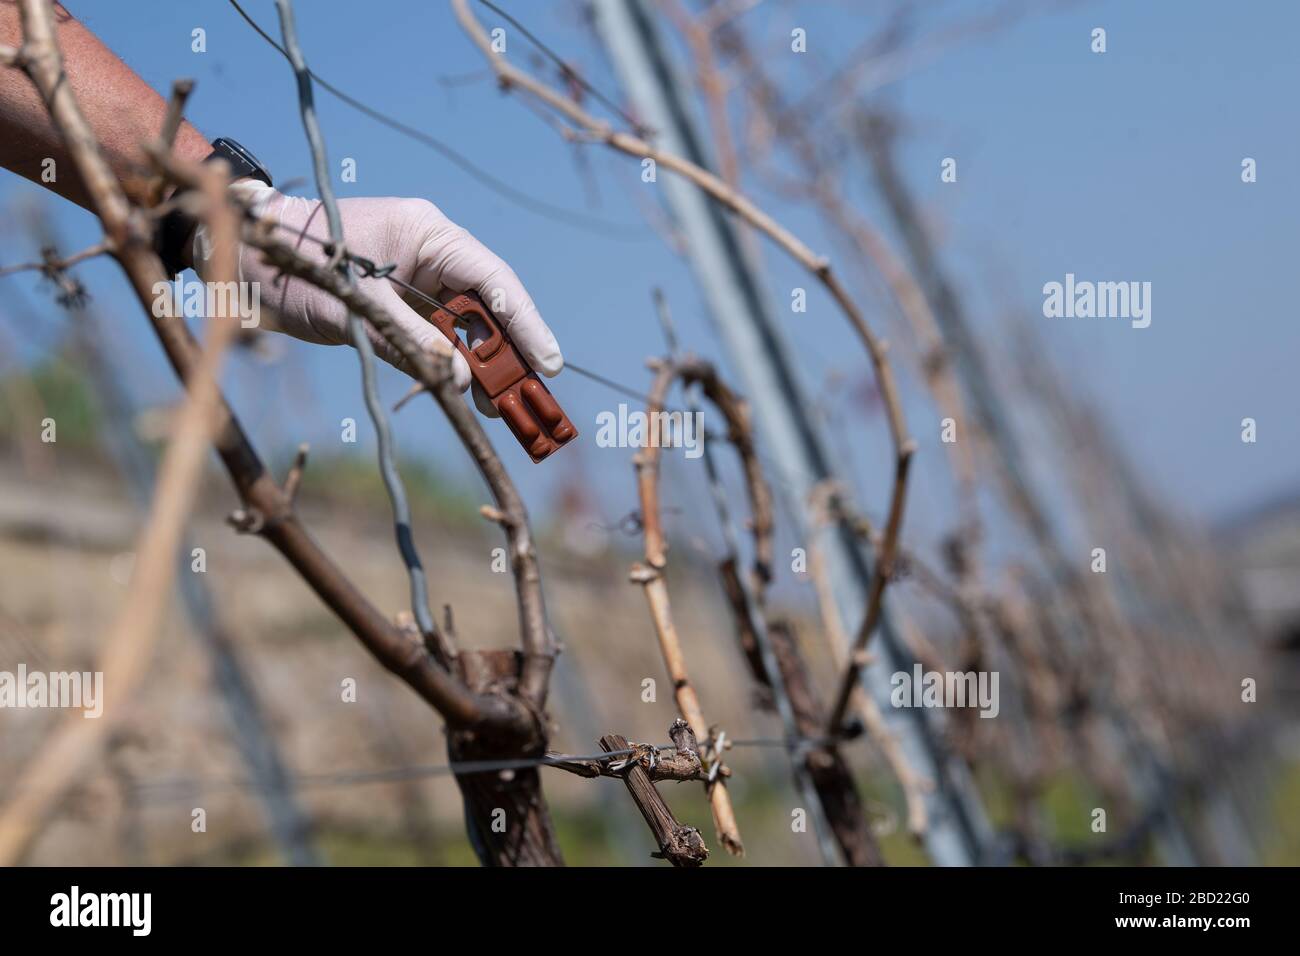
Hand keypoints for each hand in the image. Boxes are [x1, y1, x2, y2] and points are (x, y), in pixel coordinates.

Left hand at [196, 181, 562, 408]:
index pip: (493, 281)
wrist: (242, 253)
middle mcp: (432, 251)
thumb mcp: (356, 305)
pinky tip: (468, 391)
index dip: (525, 324)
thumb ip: (414, 340)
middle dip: (510, 352)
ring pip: (469, 324)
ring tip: (499, 406)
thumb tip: (464, 380)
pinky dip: (455, 362)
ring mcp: (418, 277)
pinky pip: (442, 334)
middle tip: (528, 397)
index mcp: (428, 233)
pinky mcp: (402, 301)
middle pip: (489, 306)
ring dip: (485, 363)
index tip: (548, 362)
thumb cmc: (294, 265)